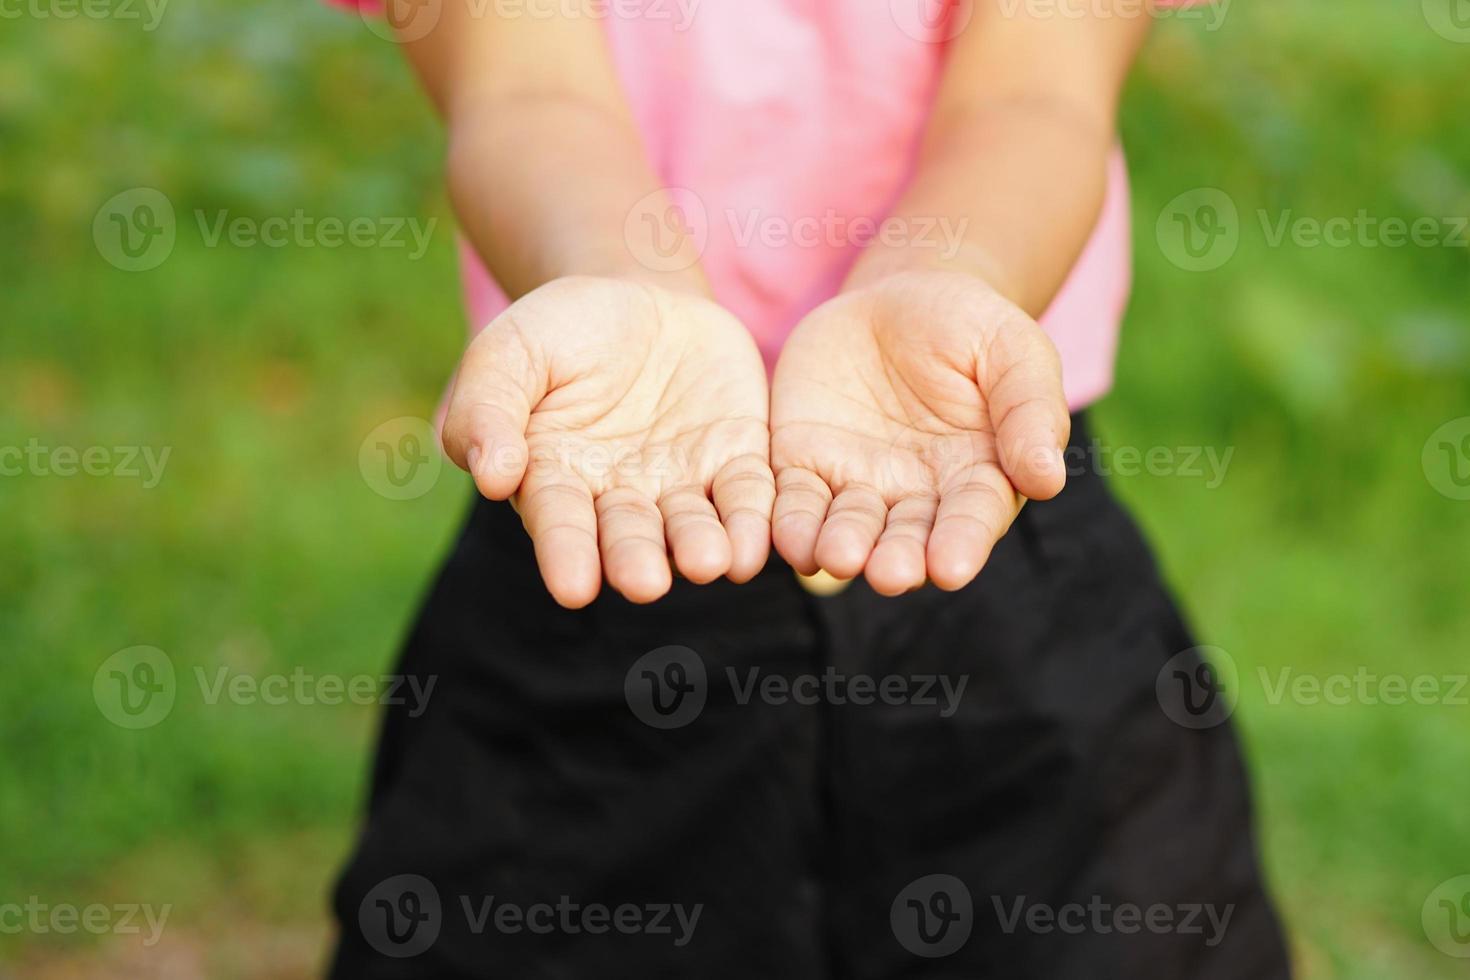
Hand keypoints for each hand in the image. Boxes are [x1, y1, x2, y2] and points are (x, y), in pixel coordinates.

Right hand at [442, 276, 773, 607]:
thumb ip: (487, 408)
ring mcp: (680, 485)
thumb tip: (492, 477)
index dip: (566, 553)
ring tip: (709, 564)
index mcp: (554, 478)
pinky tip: (758, 546)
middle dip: (636, 561)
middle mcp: (619, 498)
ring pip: (691, 527)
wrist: (638, 294)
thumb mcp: (509, 351)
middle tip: (646, 583)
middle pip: (629, 537)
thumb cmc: (558, 331)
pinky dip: (753, 521)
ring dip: (699, 549)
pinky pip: (748, 496)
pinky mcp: (735, 461)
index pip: (559, 521)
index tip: (573, 588)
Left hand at [769, 270, 1069, 595]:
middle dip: (896, 559)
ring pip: (846, 529)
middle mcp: (915, 497)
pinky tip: (786, 539)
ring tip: (837, 557)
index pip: (970, 519)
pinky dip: (788, 523)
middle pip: (905, 538)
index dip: (961, 544)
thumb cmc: (970, 327)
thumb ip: (1030, 410)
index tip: (949, 567)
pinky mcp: (804, 465)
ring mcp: (856, 485)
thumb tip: (1048, 480)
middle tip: (888, 574)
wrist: (897, 298)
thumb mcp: (1013, 350)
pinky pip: (793, 500)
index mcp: (977, 478)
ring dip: (839, 547)